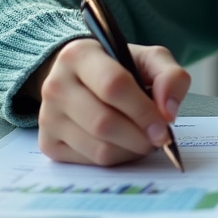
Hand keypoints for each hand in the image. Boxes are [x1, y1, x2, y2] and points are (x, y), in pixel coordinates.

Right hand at [32, 38, 190, 165]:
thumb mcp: (149, 59)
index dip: (143, 109)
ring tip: (143, 139)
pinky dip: (115, 159)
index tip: (165, 125)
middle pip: (104, 122)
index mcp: (79, 55)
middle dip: (139, 136)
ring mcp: (47, 117)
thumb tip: (169, 111)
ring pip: (98, 148)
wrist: (81, 78)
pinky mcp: (48, 144)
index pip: (113, 85)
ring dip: (130, 150)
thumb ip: (169, 76)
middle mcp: (55, 85)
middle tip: (159, 138)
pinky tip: (123, 144)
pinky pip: (89, 162)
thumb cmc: (119, 67)